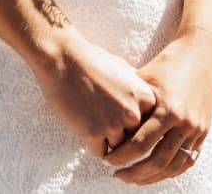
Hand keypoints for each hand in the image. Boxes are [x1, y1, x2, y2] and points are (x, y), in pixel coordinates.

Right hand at [30, 26, 158, 159]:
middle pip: (134, 139)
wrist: (63, 59)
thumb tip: (148, 106)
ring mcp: (114, 125)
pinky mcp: (93, 134)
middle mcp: (134, 113)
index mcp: (146, 98)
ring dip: (106, 139)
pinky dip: (92, 143)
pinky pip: (99, 152)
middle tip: (104, 116)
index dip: (132, 121)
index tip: (120, 110)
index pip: (148, 125)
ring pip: (117, 149)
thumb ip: (139, 90)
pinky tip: (84, 124)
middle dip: (121, 133)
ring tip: (93, 119)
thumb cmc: (92, 61)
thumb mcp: (126, 70)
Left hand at [103, 28, 211, 184]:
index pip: (140, 144)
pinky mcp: (204, 131)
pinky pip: (188, 160)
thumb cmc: (168, 62)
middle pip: (157, 161)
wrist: (202, 51)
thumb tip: (104, 118)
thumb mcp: (146, 77)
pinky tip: (156, 172)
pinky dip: (171, 170)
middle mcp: (184, 122)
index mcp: (167, 108)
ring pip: (173, 166)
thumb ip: (130, 101)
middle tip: (117, 175)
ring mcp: (196, 129)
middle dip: (135, 173)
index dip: (122, 156)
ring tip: (135, 178)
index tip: (108, 160)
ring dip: (153, 177)